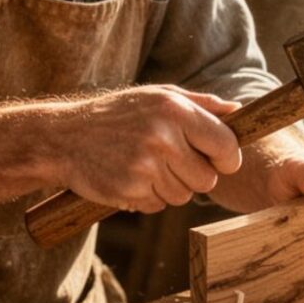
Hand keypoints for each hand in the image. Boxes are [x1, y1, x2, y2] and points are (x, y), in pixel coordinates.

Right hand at [50, 85, 241, 212]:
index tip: (221, 161)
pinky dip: (149, 198)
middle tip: (172, 162)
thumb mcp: (159, 96)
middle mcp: (163, 137)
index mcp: (175, 110)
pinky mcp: (130, 190)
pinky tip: (131, 177)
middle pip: (207, 179)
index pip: (226, 145)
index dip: (229, 158)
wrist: (65, 137)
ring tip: (147, 166)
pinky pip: (158, 206)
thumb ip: (201, 104)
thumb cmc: (119, 114)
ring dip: (170, 188)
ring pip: (183, 196)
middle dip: (195, 176)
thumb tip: (238, 111)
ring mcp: (145, 166)